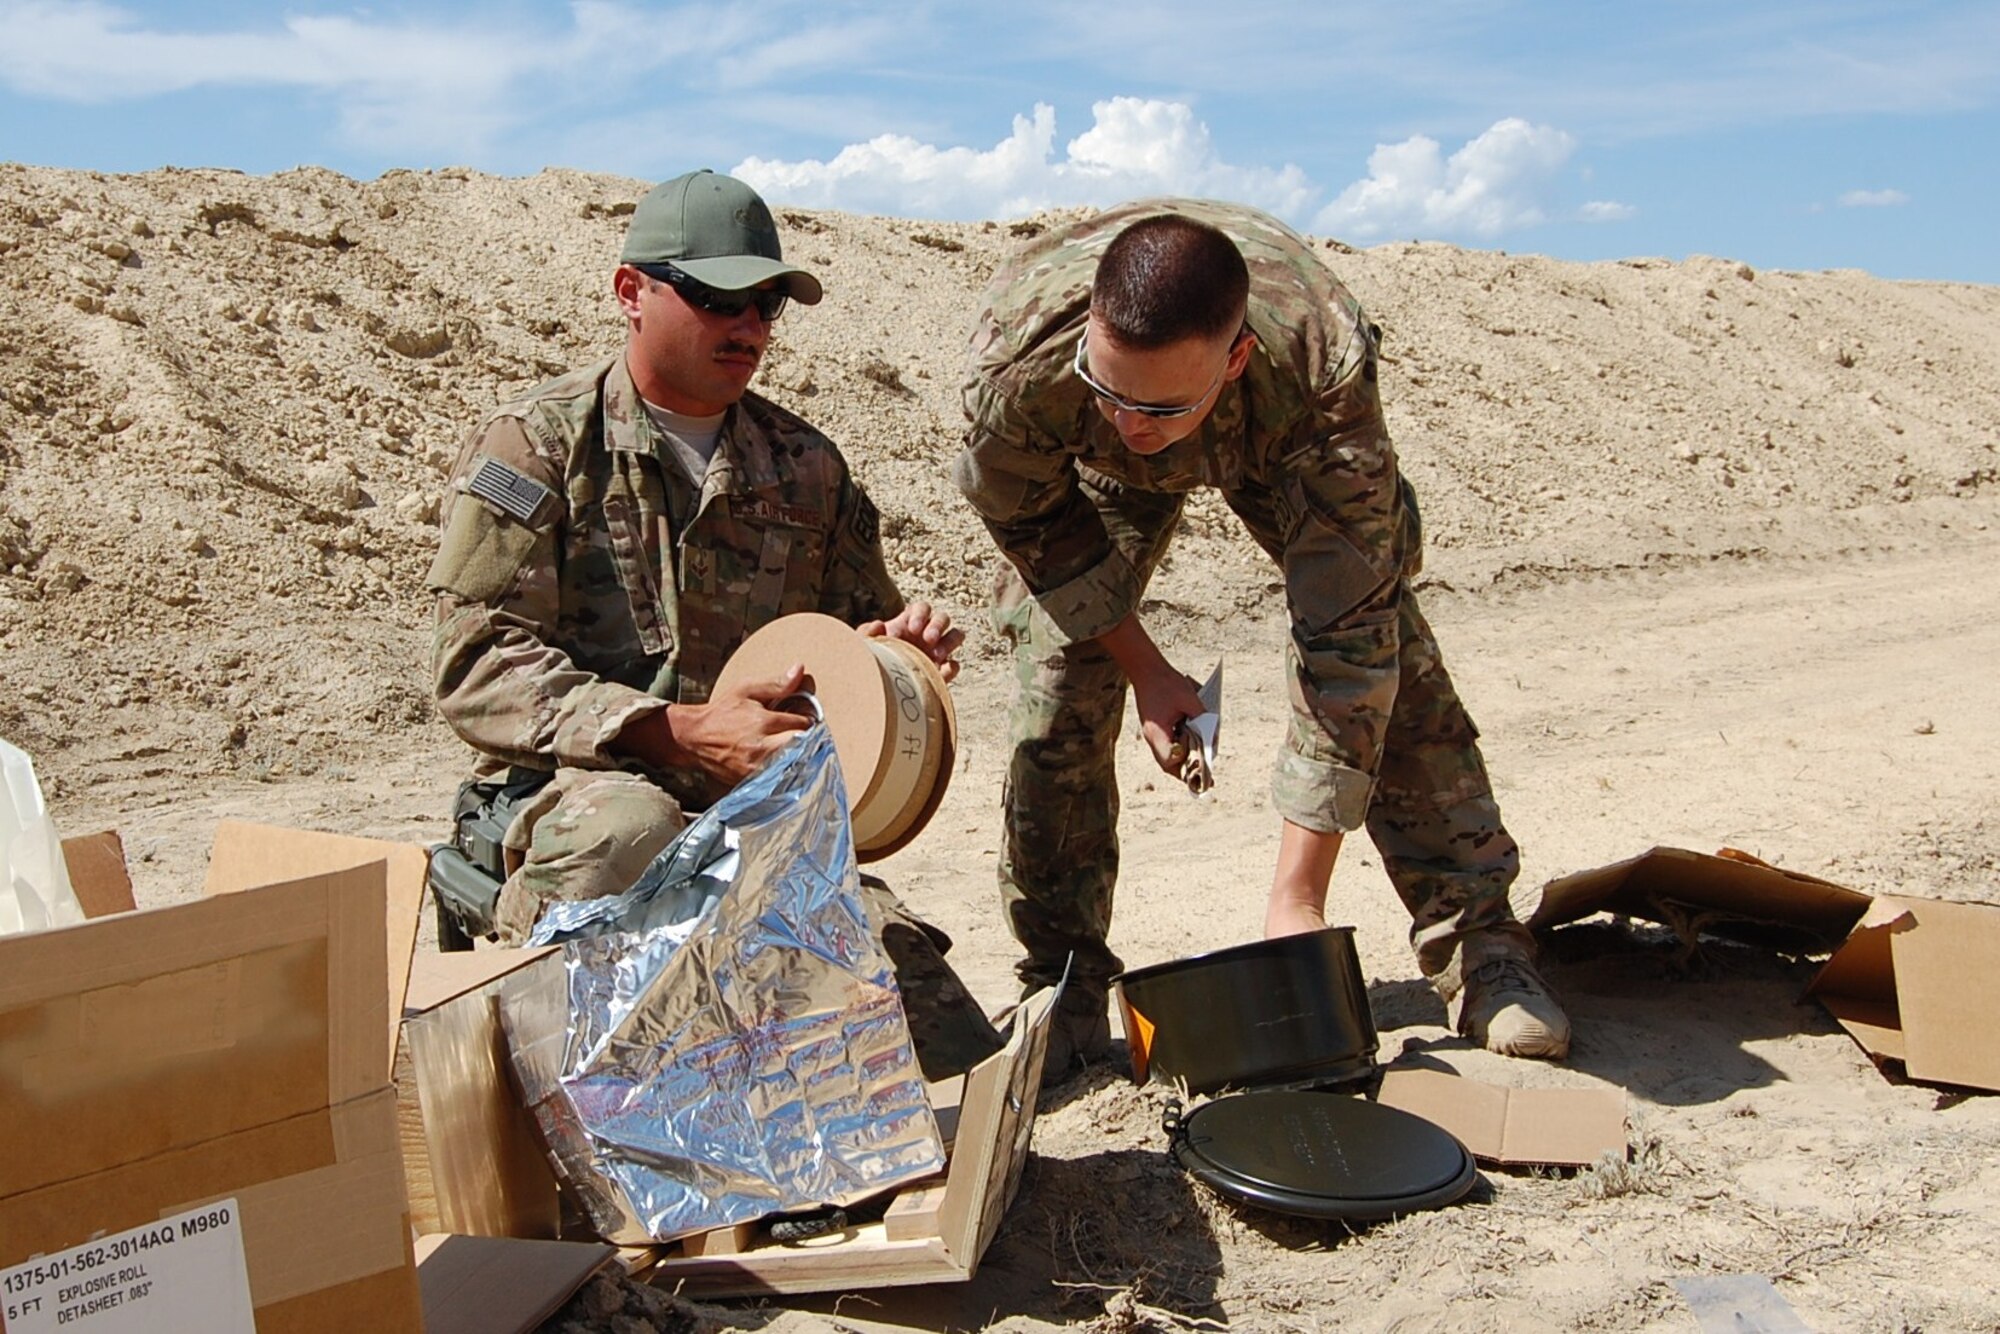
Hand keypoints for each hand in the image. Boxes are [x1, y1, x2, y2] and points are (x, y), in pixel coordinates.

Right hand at [619, 664, 810, 787]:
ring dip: (799, 757)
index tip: (804, 718)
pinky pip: (778, 778)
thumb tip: (801, 670)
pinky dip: (785, 771)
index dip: (807, 720)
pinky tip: (782, 761)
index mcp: (761, 722)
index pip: (802, 724)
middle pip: (802, 748)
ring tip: (793, 747)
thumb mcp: (747, 690)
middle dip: (808, 741)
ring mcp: (755, 767)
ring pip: (793, 765)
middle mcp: (760, 747)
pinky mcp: (751, 781)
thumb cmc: (723, 711)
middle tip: (803, 735)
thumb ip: (776, 684)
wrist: (694, 737)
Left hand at [859, 600, 963, 682]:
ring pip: (955, 636)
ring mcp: (938, 650)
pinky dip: (950, 668)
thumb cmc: (875, 657)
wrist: (879, 685)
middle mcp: (927, 632)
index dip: (920, 615)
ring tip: (936, 656)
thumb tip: (879, 625)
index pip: (923, 608)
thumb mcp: (866, 643)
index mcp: (910, 621)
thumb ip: (867, 632)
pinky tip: (939, 673)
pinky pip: (954, 665)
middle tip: (928, 639)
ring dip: (949, 643)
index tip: (912, 629)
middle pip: (943, 618)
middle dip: (937, 626)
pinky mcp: (942, 671)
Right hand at [1095, 612, 1202, 776]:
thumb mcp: (1189, 699)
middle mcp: (1152, 737)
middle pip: (1168, 765)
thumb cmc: (1166, 683)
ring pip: (1166, 758)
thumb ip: (1202, 718)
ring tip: (1201, 768)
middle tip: (1205, 780)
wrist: (1147, 670)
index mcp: (1158, 732)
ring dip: (1182, 764)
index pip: (1170, 760)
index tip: (1203, 768)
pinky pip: (1166, 747)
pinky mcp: (1154, 729)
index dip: (1186, 766)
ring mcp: (1151, 734)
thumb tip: (1214, 735)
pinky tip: (1191, 750)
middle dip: (1186, 773)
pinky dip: (1178, 752)